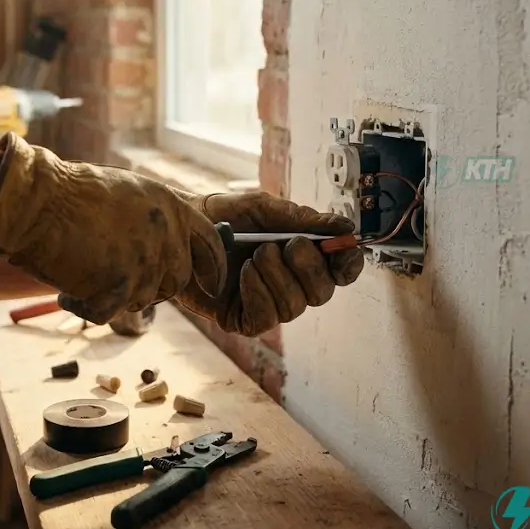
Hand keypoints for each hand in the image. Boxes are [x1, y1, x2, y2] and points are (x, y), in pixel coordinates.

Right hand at [0, 133, 226, 323]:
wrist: (35, 201)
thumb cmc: (71, 193)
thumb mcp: (128, 192)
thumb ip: (155, 219)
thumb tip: (168, 246)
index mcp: (170, 207)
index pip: (211, 244)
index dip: (213, 268)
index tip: (212, 285)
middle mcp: (165, 234)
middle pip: (176, 281)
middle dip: (153, 287)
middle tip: (118, 280)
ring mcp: (143, 262)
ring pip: (142, 299)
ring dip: (115, 295)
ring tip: (84, 275)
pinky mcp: (117, 286)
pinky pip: (108, 313)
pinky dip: (86, 307)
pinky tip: (67, 293)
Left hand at [174, 191, 363, 335]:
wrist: (181, 226)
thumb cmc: (222, 215)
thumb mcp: (264, 208)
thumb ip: (303, 220)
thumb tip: (345, 228)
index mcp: (301, 256)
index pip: (340, 270)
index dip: (348, 264)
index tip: (343, 250)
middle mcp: (289, 283)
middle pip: (322, 293)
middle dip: (309, 269)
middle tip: (288, 245)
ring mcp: (266, 304)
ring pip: (294, 308)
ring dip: (278, 278)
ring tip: (256, 254)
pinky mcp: (242, 319)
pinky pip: (265, 319)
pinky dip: (257, 294)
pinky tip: (242, 274)